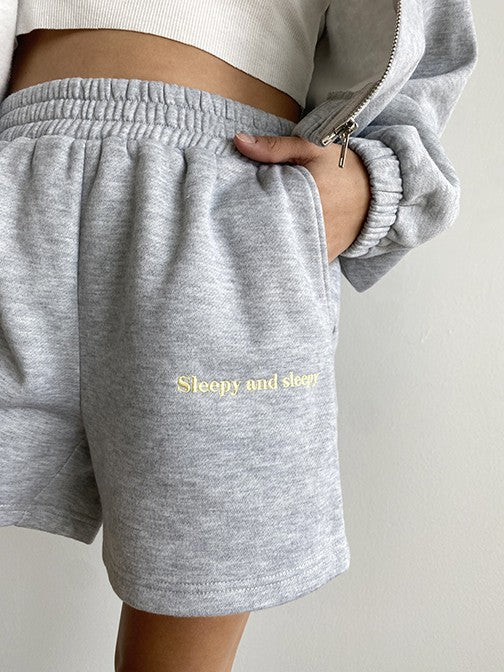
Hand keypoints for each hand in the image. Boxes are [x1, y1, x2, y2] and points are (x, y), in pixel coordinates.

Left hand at [233, 132, 371, 262]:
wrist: (377, 192)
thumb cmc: (344, 167)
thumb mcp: (311, 148)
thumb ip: (274, 147)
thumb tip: (239, 141)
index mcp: (308, 195)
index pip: (267, 210)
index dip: (249, 211)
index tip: (236, 208)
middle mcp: (314, 224)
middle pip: (273, 234)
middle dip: (257, 229)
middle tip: (241, 225)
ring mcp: (321, 243)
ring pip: (287, 250)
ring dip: (273, 244)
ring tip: (260, 236)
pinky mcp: (326, 255)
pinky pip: (303, 259)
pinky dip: (291, 254)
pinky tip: (280, 246)